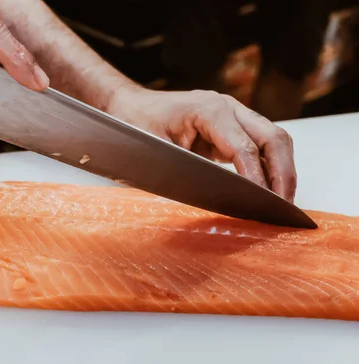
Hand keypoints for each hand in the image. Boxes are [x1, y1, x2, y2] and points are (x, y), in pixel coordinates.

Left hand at [107, 87, 296, 201]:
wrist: (129, 107)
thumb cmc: (135, 125)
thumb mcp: (154, 151)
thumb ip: (184, 170)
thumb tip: (215, 196)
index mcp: (209, 110)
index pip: (245, 147)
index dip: (256, 179)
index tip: (261, 204)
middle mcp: (228, 108)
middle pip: (273, 138)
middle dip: (283, 174)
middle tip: (282, 207)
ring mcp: (233, 115)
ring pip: (274, 140)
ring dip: (282, 170)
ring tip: (281, 203)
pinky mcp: (232, 127)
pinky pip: (261, 145)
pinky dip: (270, 167)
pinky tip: (268, 190)